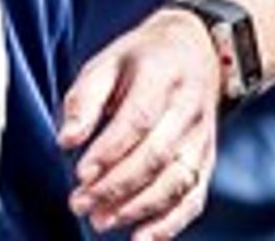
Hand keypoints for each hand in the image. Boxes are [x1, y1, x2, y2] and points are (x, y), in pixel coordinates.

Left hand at [59, 6, 219, 239]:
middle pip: (156, 156)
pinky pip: (194, 197)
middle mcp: (188, 110)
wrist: (198, 52)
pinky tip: (143, 238)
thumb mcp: (107, 61)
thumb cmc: (142, 59)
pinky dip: (171, 223)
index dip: (109, 151)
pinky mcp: (207, 160)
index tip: (80, 173)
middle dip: (116, 186)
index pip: (138, 121)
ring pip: (176, 182)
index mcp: (160, 77)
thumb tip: (66, 140)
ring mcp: (202, 139)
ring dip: (139, 208)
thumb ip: (84, 98)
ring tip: (102, 221)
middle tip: (81, 204)